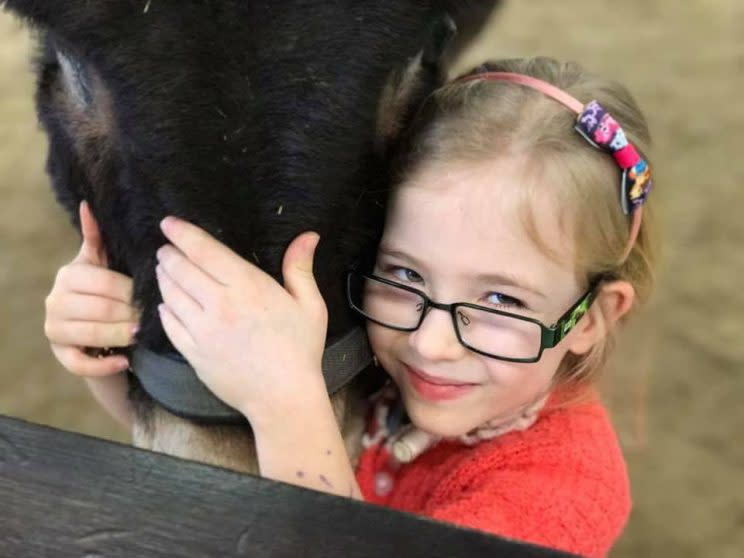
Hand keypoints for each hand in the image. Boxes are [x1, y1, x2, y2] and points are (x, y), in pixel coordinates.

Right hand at [44, 201, 139, 376]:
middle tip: (150, 317)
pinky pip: (81, 364)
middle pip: (100, 308)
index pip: (104, 282)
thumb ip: (98, 239)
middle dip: (130, 313)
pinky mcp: (62, 357)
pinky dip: (106, 364)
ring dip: (122, 336)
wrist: (103, 335)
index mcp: (69, 275)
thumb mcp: (105, 265)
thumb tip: (90, 205)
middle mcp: (54, 301)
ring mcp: (55, 330)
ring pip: (92, 334)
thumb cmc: (109, 295)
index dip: (131, 291)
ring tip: (140, 334)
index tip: (152, 296)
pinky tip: (126, 360)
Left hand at [155, 216, 327, 423]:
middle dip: (169, 254)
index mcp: (247, 286)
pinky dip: (163, 309)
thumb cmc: (300, 350)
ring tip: (165, 271)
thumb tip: (308, 235)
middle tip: (166, 249)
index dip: (182, 233)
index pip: (204, 250)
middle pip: (180, 269)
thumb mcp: (310, 305)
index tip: (169, 223)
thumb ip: (300, 268)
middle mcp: (219, 304)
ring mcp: (202, 330)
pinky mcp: (192, 353)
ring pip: (169, 294)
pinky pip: (169, 324)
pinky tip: (166, 305)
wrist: (283, 397)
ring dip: (164, 278)